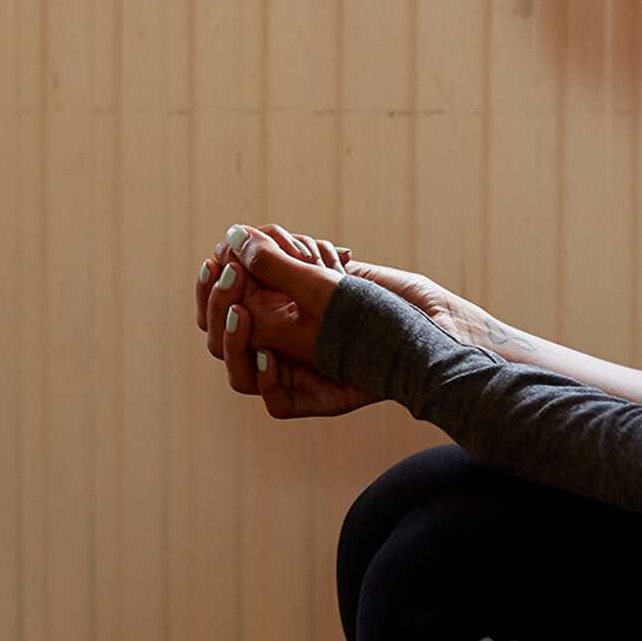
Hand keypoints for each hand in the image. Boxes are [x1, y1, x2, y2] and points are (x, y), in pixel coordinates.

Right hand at [210, 224, 366, 418]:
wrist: (430, 333)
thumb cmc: (384, 301)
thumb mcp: (325, 275)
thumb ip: (280, 263)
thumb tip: (235, 236)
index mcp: (275, 324)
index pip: (223, 313)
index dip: (210, 293)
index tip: (214, 264)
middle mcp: (280, 353)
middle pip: (222, 344)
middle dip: (217, 310)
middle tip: (230, 278)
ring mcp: (299, 379)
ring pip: (241, 376)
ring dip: (233, 344)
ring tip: (240, 314)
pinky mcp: (321, 400)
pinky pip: (278, 404)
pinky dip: (267, 380)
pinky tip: (268, 355)